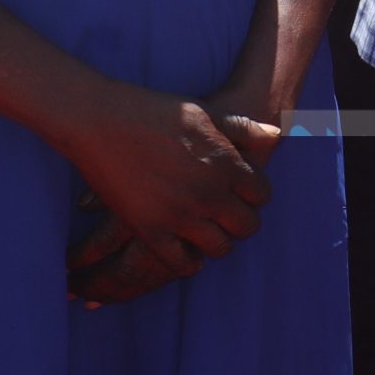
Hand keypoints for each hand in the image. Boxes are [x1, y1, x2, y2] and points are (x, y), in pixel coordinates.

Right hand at [53, 85, 273, 301]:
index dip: (255, 195)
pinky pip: (180, 263)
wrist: (100, 120)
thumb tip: (274, 133)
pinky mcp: (150, 231)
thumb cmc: (154, 111)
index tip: (243, 194)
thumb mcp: (205, 112)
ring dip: (217, 243)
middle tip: (229, 217)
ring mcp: (180, 215)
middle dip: (241, 222)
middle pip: (246, 226)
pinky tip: (186, 250)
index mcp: (226, 163)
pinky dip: (187, 262)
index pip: (261, 195)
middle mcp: (209, 193)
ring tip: (209, 233)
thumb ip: (242, 128)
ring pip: (219, 249)